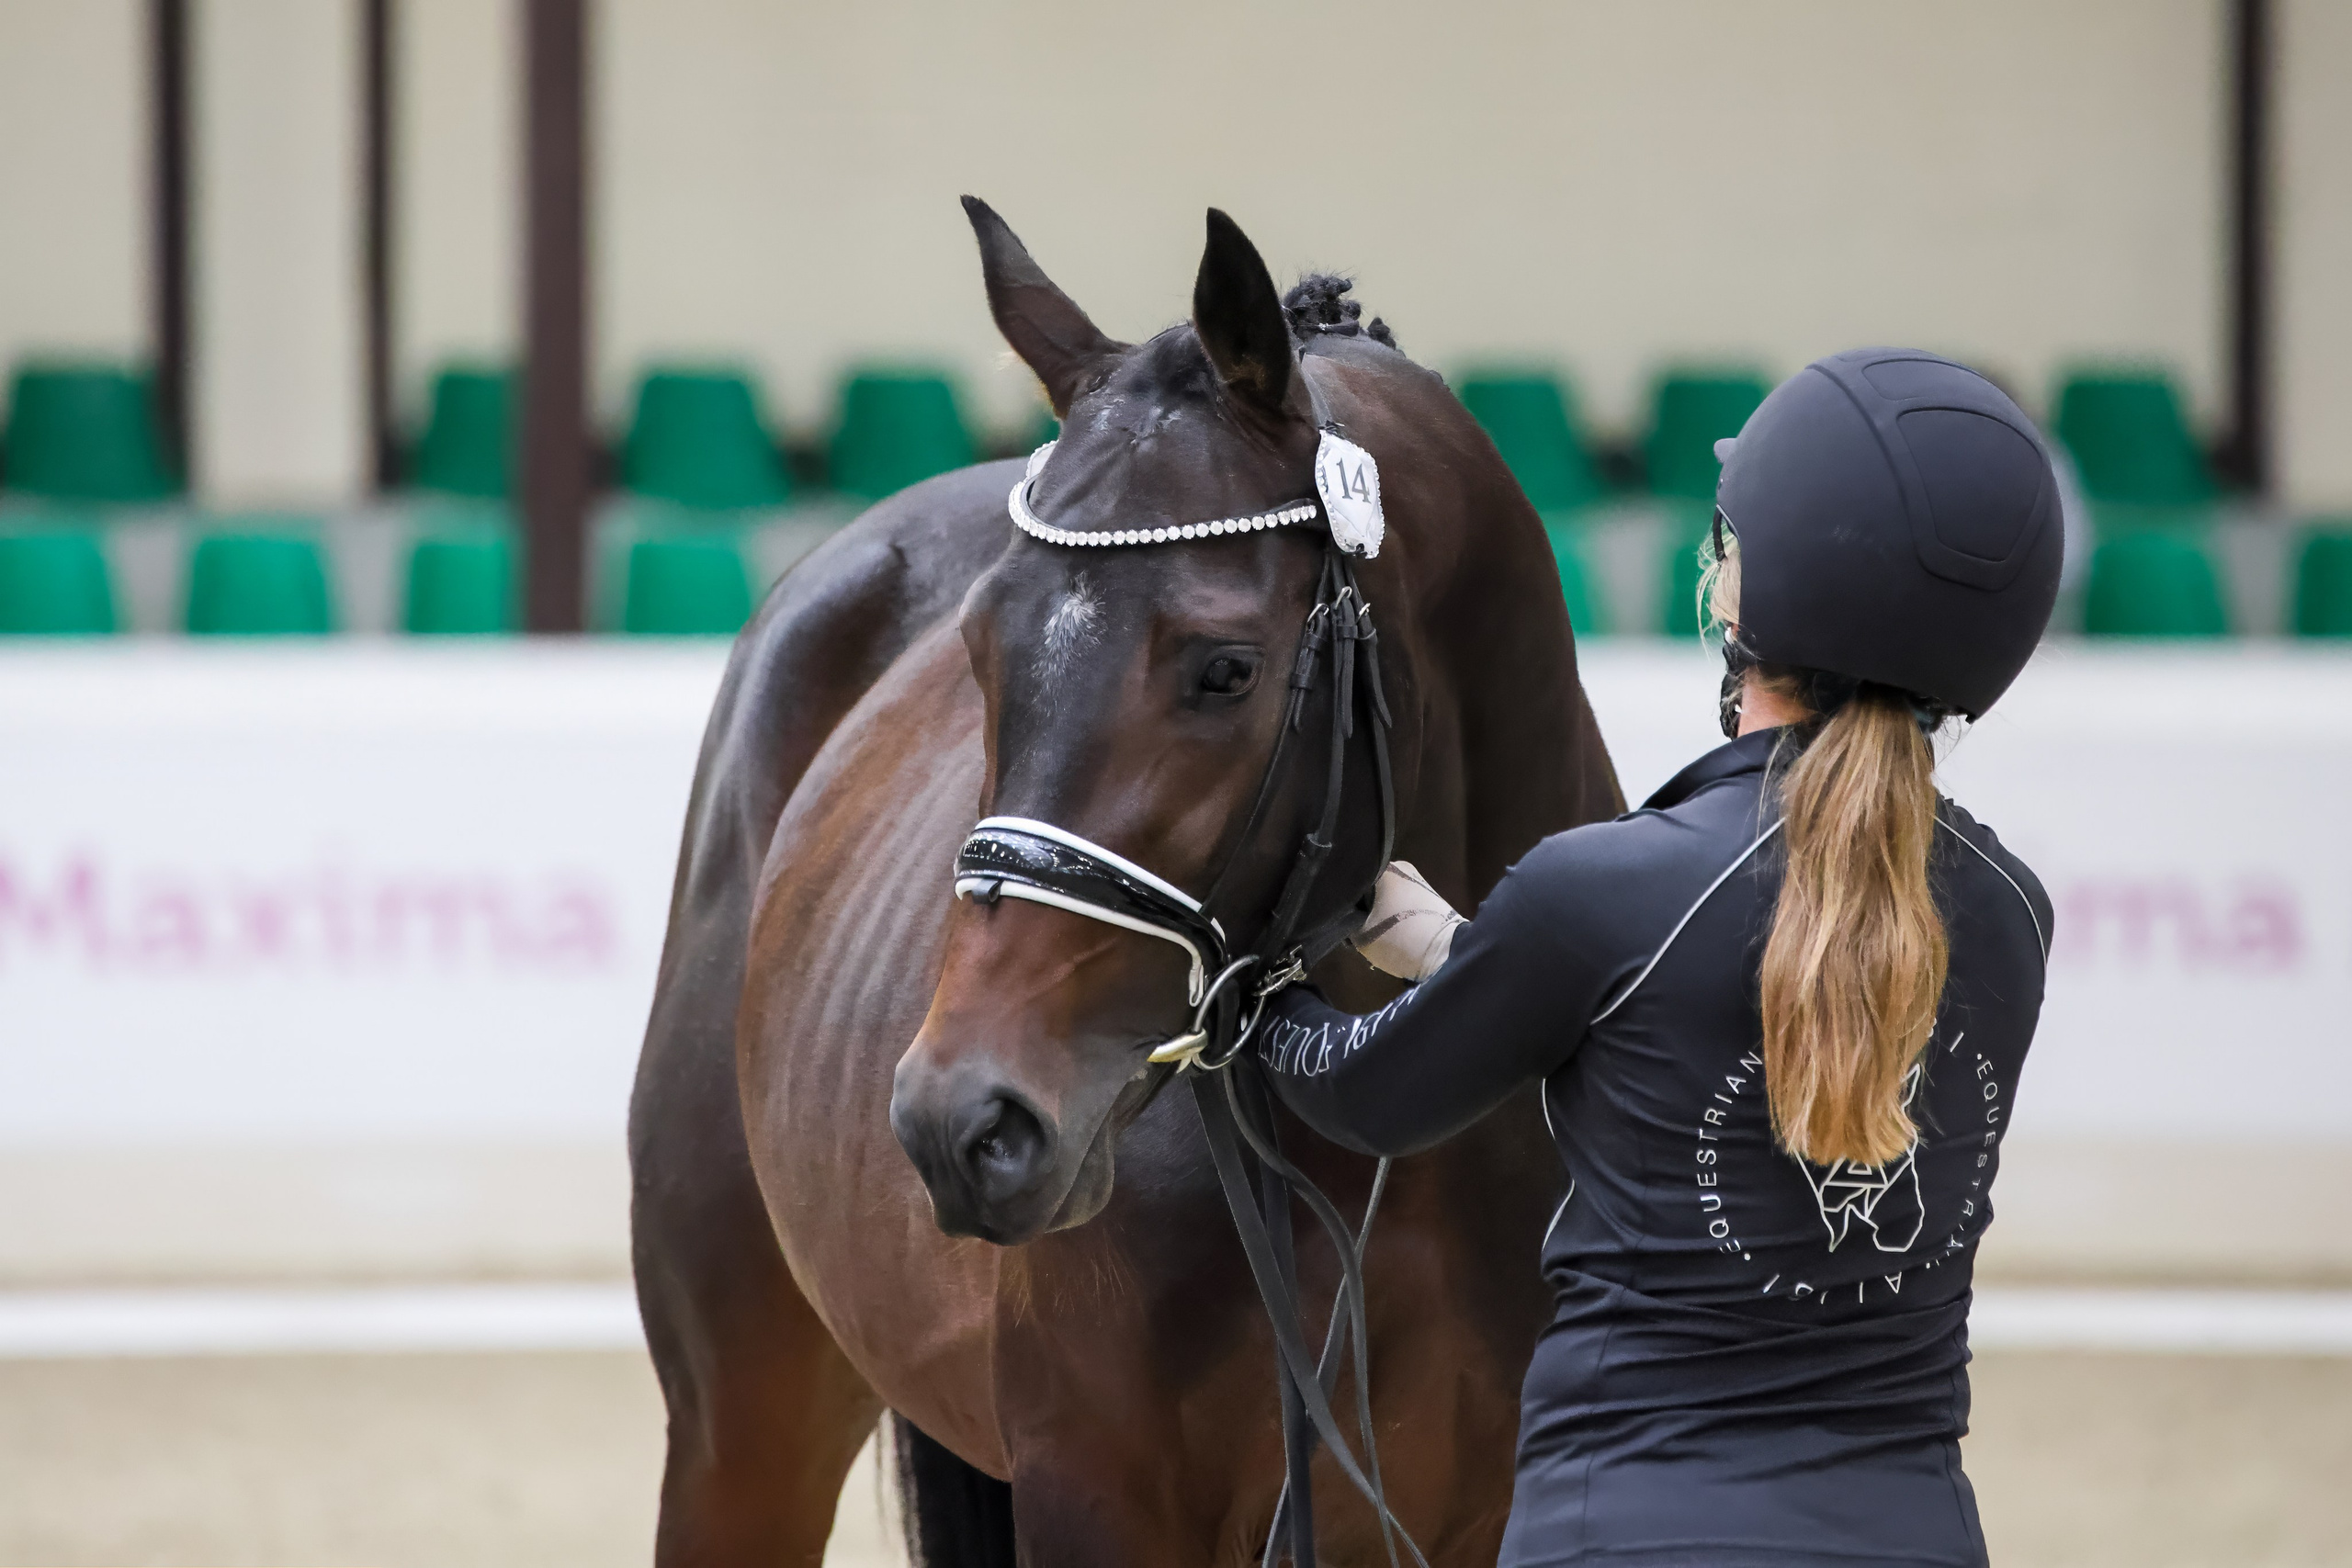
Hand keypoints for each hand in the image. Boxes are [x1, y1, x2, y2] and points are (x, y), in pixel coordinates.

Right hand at [1348, 861, 1464, 981]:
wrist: (1447, 955)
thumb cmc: (1399, 939)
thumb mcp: (1359, 935)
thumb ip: (1346, 919)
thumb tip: (1346, 915)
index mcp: (1384, 868)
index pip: (1351, 880)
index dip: (1343, 901)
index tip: (1340, 919)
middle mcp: (1402, 868)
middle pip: (1370, 887)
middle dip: (1362, 907)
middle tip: (1355, 929)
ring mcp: (1419, 882)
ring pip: (1386, 896)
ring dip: (1378, 913)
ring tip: (1375, 934)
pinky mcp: (1430, 898)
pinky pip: (1402, 904)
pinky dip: (1394, 916)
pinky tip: (1391, 934)